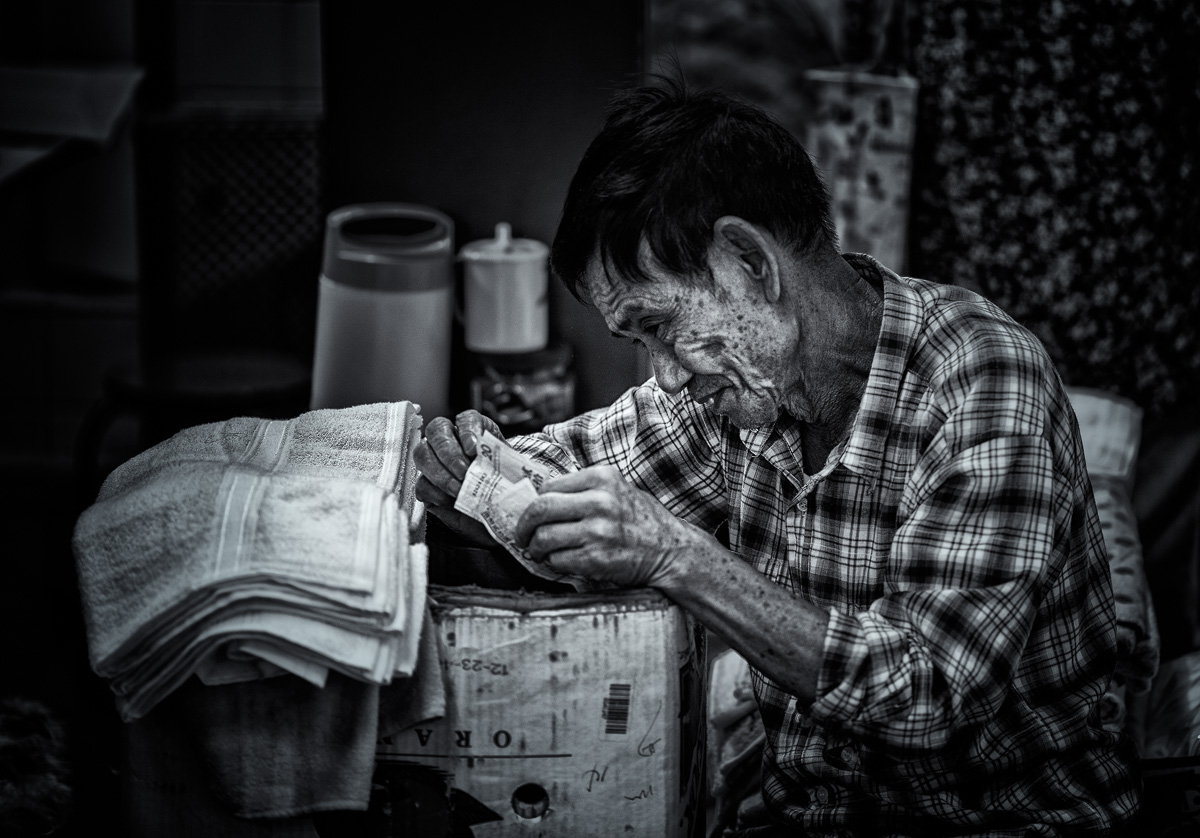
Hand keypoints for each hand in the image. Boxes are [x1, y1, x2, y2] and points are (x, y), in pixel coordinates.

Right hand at [413, 410, 502, 544]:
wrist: (500, 517)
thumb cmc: (507, 492)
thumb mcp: (515, 476)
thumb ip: (508, 467)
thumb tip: (499, 467)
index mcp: (478, 434)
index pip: (467, 419)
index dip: (468, 430)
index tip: (474, 449)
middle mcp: (453, 442)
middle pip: (437, 430)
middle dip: (449, 453)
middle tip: (463, 473)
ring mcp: (436, 462)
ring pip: (422, 454)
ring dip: (440, 473)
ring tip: (458, 490)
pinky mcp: (427, 486)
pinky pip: (421, 483)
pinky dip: (435, 493)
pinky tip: (451, 501)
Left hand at [513, 465, 712, 588]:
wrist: (671, 551)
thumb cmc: (642, 521)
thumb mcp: (618, 490)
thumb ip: (584, 489)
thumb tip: (541, 497)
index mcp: (602, 477)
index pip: (549, 486)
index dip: (534, 503)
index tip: (531, 515)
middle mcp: (600, 501)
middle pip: (540, 509)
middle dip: (524, 526)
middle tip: (522, 536)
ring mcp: (598, 530)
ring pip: (544, 537)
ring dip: (536, 548)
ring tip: (540, 552)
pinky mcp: (597, 558)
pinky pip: (558, 560)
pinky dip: (553, 564)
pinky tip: (560, 562)